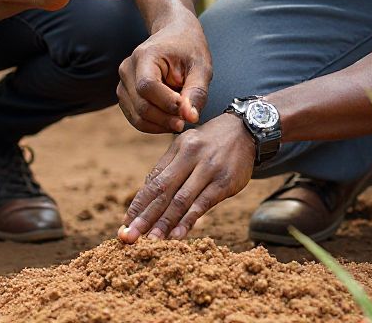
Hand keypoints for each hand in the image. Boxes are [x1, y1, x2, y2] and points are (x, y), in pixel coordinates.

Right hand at [117, 14, 211, 133]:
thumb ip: (196, 92)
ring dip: (161, 124)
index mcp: (145, 55)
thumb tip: (190, 117)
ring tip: (181, 117)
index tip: (188, 112)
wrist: (175, 35)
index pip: (148, 87)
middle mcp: (128, 68)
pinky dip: (154, 124)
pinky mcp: (125, 95)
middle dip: (167, 119)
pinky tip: (171, 118)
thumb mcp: (201, 66)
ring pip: (137, 117)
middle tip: (188, 120)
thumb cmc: (190, 49)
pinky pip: (136, 118)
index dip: (167, 104)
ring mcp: (123, 82)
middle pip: (142, 106)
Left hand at [117, 114, 254, 242]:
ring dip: (164, 222)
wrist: (246, 130)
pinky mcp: (225, 182)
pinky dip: (189, 220)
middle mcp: (192, 156)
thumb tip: (145, 194)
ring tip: (151, 241)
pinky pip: (203, 204)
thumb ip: (168, 167)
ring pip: (182, 199)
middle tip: (129, 238)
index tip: (124, 225)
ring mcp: (209, 169)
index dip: (138, 204)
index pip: (154, 180)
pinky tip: (178, 235)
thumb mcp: (188, 145)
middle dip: (145, 216)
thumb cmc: (211, 142)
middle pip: (164, 191)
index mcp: (180, 148)